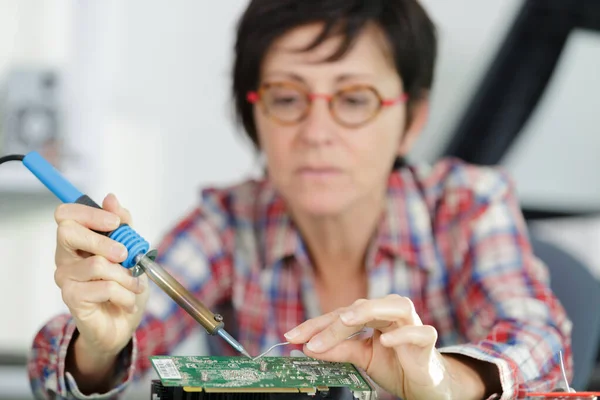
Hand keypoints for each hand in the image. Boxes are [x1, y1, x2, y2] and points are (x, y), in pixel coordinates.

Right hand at [54, 194, 148, 359]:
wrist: (123, 325)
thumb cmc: (124, 287)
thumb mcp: (132, 253)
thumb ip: (124, 227)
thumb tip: (111, 199)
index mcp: (78, 241)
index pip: (66, 214)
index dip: (89, 213)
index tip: (115, 223)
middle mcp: (65, 257)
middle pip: (68, 231)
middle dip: (104, 241)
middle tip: (126, 255)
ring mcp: (66, 278)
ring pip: (98, 264)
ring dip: (127, 276)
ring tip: (135, 286)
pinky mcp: (72, 299)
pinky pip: (105, 287)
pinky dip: (126, 294)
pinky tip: (128, 302)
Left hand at [284, 295, 484, 399]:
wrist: (424, 384)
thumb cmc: (394, 364)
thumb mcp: (361, 357)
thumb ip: (338, 349)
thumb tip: (307, 347)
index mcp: (374, 313)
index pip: (341, 315)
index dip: (316, 325)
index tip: (292, 336)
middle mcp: (391, 311)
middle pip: (361, 308)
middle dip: (333, 323)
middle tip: (310, 339)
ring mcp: (411, 322)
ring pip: (393, 306)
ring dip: (369, 311)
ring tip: (346, 322)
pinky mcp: (427, 340)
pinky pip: (417, 331)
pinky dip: (402, 334)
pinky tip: (385, 341)